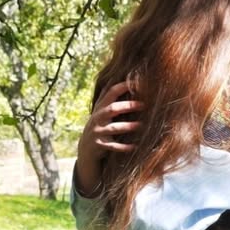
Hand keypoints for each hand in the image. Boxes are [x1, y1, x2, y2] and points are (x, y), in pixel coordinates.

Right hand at [75, 79, 143, 195]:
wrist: (85, 149)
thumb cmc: (99, 126)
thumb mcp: (101, 111)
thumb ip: (109, 98)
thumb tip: (123, 79)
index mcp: (100, 107)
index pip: (110, 93)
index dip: (122, 87)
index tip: (136, 83)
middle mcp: (98, 118)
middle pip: (112, 109)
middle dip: (127, 106)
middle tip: (143, 105)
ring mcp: (97, 132)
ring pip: (113, 128)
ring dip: (127, 126)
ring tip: (141, 125)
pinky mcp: (99, 145)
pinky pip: (113, 146)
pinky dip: (123, 147)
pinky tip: (134, 147)